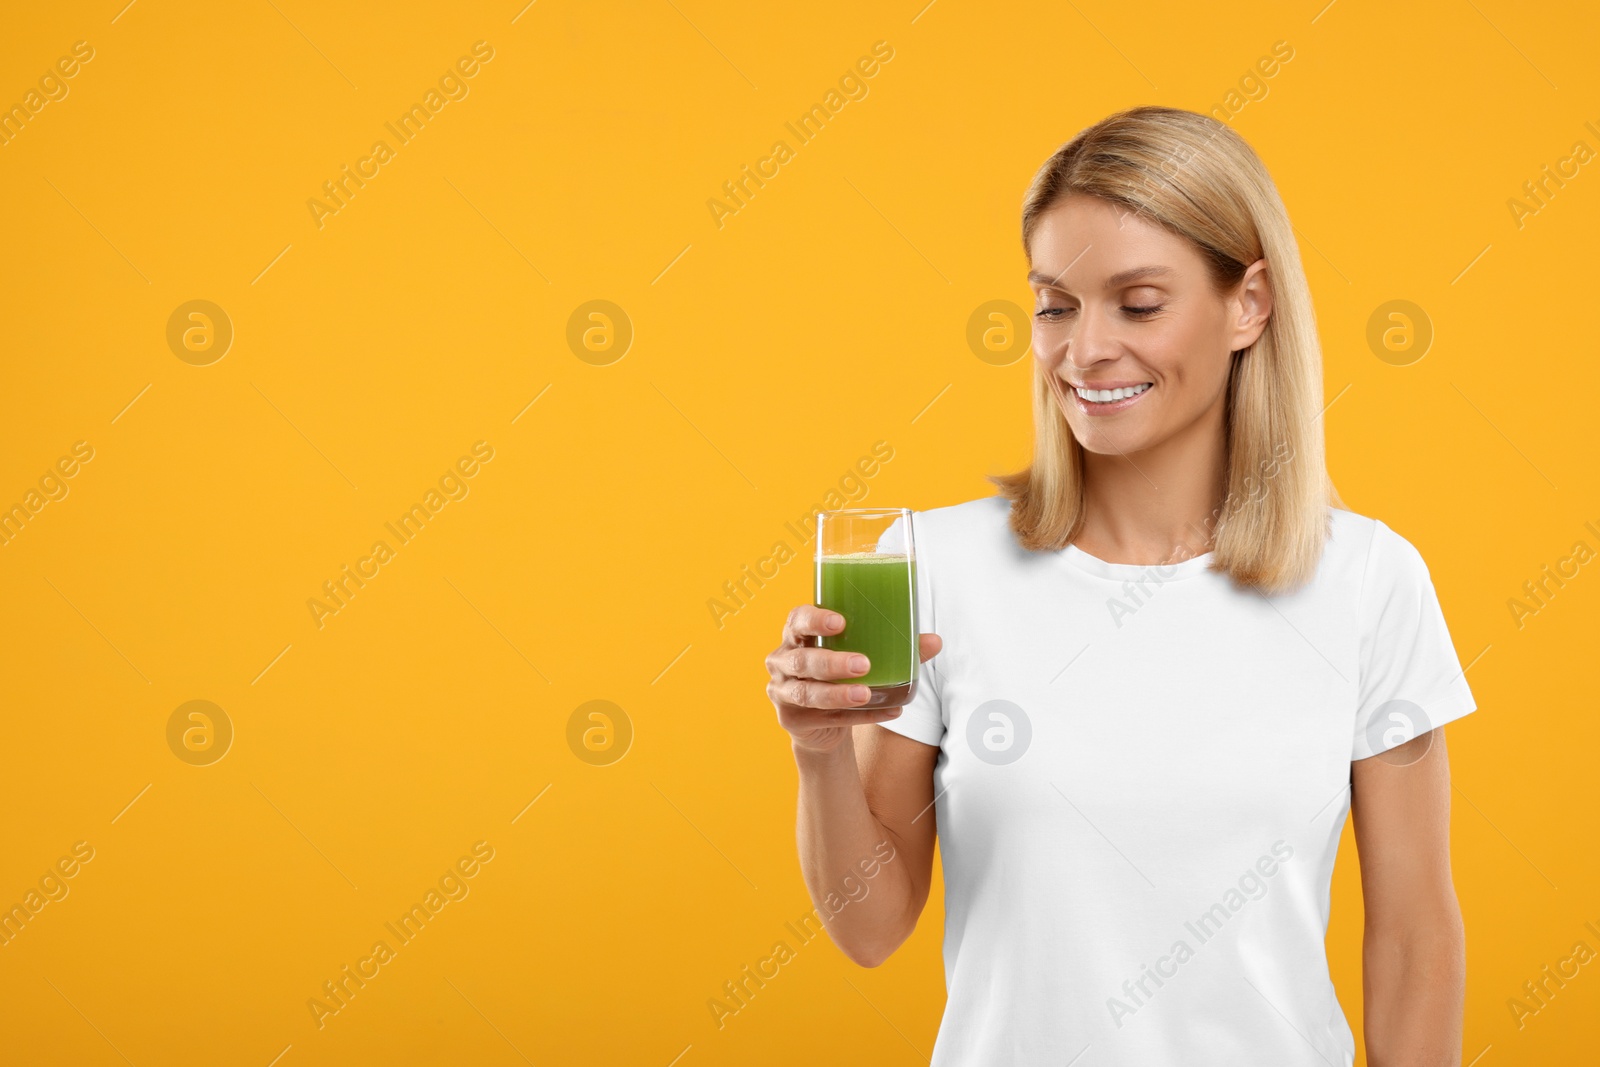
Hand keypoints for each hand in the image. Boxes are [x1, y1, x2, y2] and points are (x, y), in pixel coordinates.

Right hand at [765, 604, 942, 753]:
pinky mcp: (791, 719)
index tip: (839, 622)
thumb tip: (935, 641)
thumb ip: (896, 647)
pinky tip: (885, 712)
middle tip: (863, 664)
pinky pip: (825, 718)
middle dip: (832, 662)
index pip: (797, 619)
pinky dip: (857, 716)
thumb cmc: (840, 675)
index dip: (814, 619)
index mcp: (797, 635)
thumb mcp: (862, 655)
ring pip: (808, 693)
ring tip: (866, 694)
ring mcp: (783, 691)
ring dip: (838, 694)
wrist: (820, 723)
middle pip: (802, 659)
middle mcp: (782, 661)